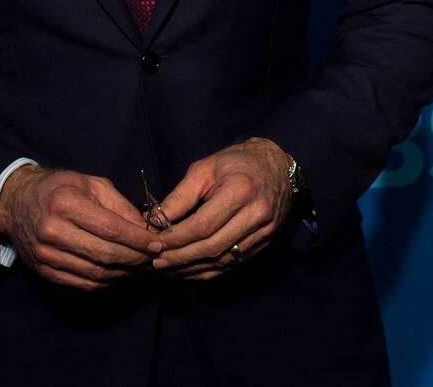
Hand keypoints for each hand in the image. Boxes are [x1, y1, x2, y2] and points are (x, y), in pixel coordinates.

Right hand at [0, 164, 157, 289]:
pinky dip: (106, 281)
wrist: (16, 202)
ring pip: (96, 273)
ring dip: (124, 273)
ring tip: (142, 266)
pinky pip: (82, 283)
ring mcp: (45, 255)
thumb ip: (120, 205)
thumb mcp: (92, 184)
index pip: (111, 229)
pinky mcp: (43, 271)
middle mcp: (52, 231)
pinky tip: (120, 273)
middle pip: (105, 254)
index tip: (158, 243)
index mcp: (66, 203)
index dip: (138, 239)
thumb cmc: (60, 188)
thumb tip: (145, 229)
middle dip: (136, 259)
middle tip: (155, 258)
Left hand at [150, 138, 293, 280]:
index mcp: (240, 190)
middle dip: (180, 257)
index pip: (203, 225)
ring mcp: (264, 232)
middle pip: (212, 247)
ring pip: (222, 261)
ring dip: (192, 268)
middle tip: (156, 260)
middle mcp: (256, 214)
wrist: (277, 166)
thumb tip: (154, 220)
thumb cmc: (237, 163)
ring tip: (168, 267)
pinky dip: (209, 270)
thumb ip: (180, 196)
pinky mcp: (266, 242)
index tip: (155, 242)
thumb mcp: (205, 168)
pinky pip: (233, 264)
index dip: (177, 238)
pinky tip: (190, 269)